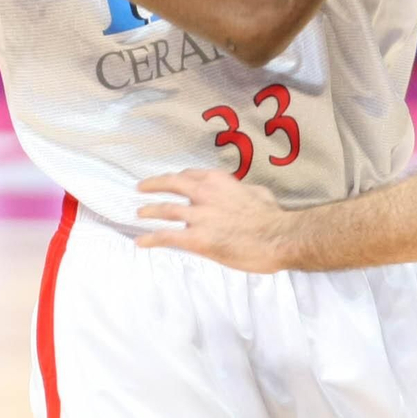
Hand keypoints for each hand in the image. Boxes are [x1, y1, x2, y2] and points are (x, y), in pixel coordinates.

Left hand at [136, 170, 294, 271]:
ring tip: (139, 213)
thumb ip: (244, 191)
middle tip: (141, 187)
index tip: (171, 179)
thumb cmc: (273, 217)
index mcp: (219, 181)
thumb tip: (244, 193)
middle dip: (153, 185)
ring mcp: (198, 216)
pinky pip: (166, 237)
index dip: (178, 177)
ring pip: (165, 210)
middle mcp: (204, 194)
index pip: (191, 175)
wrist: (277, 238)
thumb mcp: (259, 193)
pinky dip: (151, 239)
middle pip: (171, 184)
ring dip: (149, 211)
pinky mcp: (195, 238)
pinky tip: (141, 242)